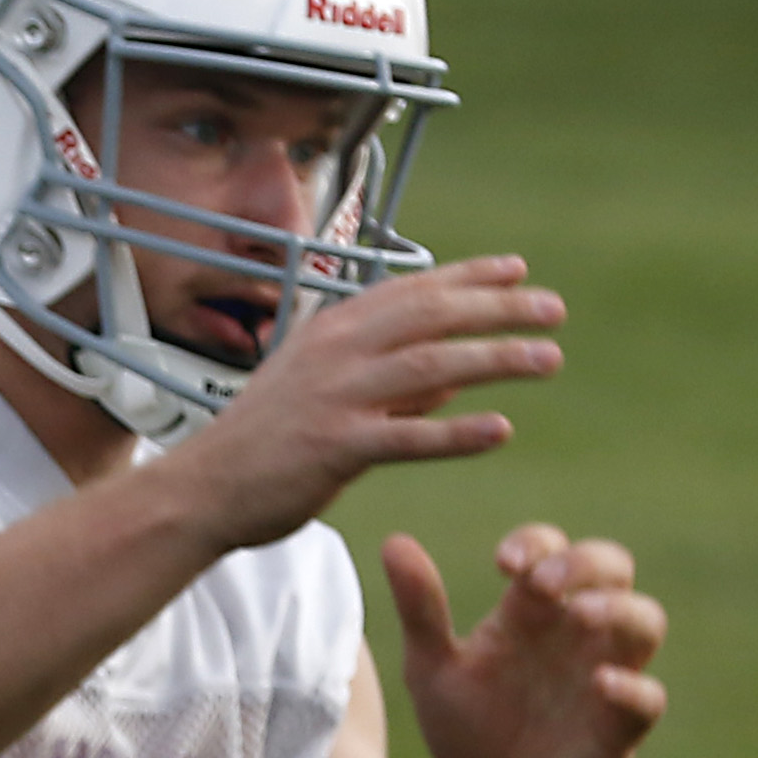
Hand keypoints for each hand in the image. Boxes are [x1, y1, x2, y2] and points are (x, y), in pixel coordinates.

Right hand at [157, 255, 564, 552]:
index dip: (470, 276)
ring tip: (548, 358)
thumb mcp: (325, 390)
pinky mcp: (335, 447)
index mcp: (334, 330)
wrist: (204, 488)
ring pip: (430, 367)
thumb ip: (391, 381)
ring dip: (495, 359)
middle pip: (432, 317)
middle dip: (498, 308)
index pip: (413, 291)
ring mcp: (336, 397)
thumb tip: (454, 376)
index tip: (519, 269)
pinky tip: (501, 430)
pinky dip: (456, 432)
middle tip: (554, 309)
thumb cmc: (268, 441)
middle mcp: (338, 352)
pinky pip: (407, 438)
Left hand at [383, 525, 668, 757]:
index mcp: (532, 609)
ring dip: (620, 610)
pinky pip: (648, 697)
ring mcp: (607, 673)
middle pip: (613, 566)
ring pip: (646, 620)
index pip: (550, 549)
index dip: (535, 544)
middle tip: (544, 583)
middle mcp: (578, 631)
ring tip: (581, 615)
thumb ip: (420, 610)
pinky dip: (632, 687)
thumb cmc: (466, 726)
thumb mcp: (432, 669)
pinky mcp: (622, 725)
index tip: (503, 564)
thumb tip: (394, 541)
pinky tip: (601, 684)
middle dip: (585, 564)